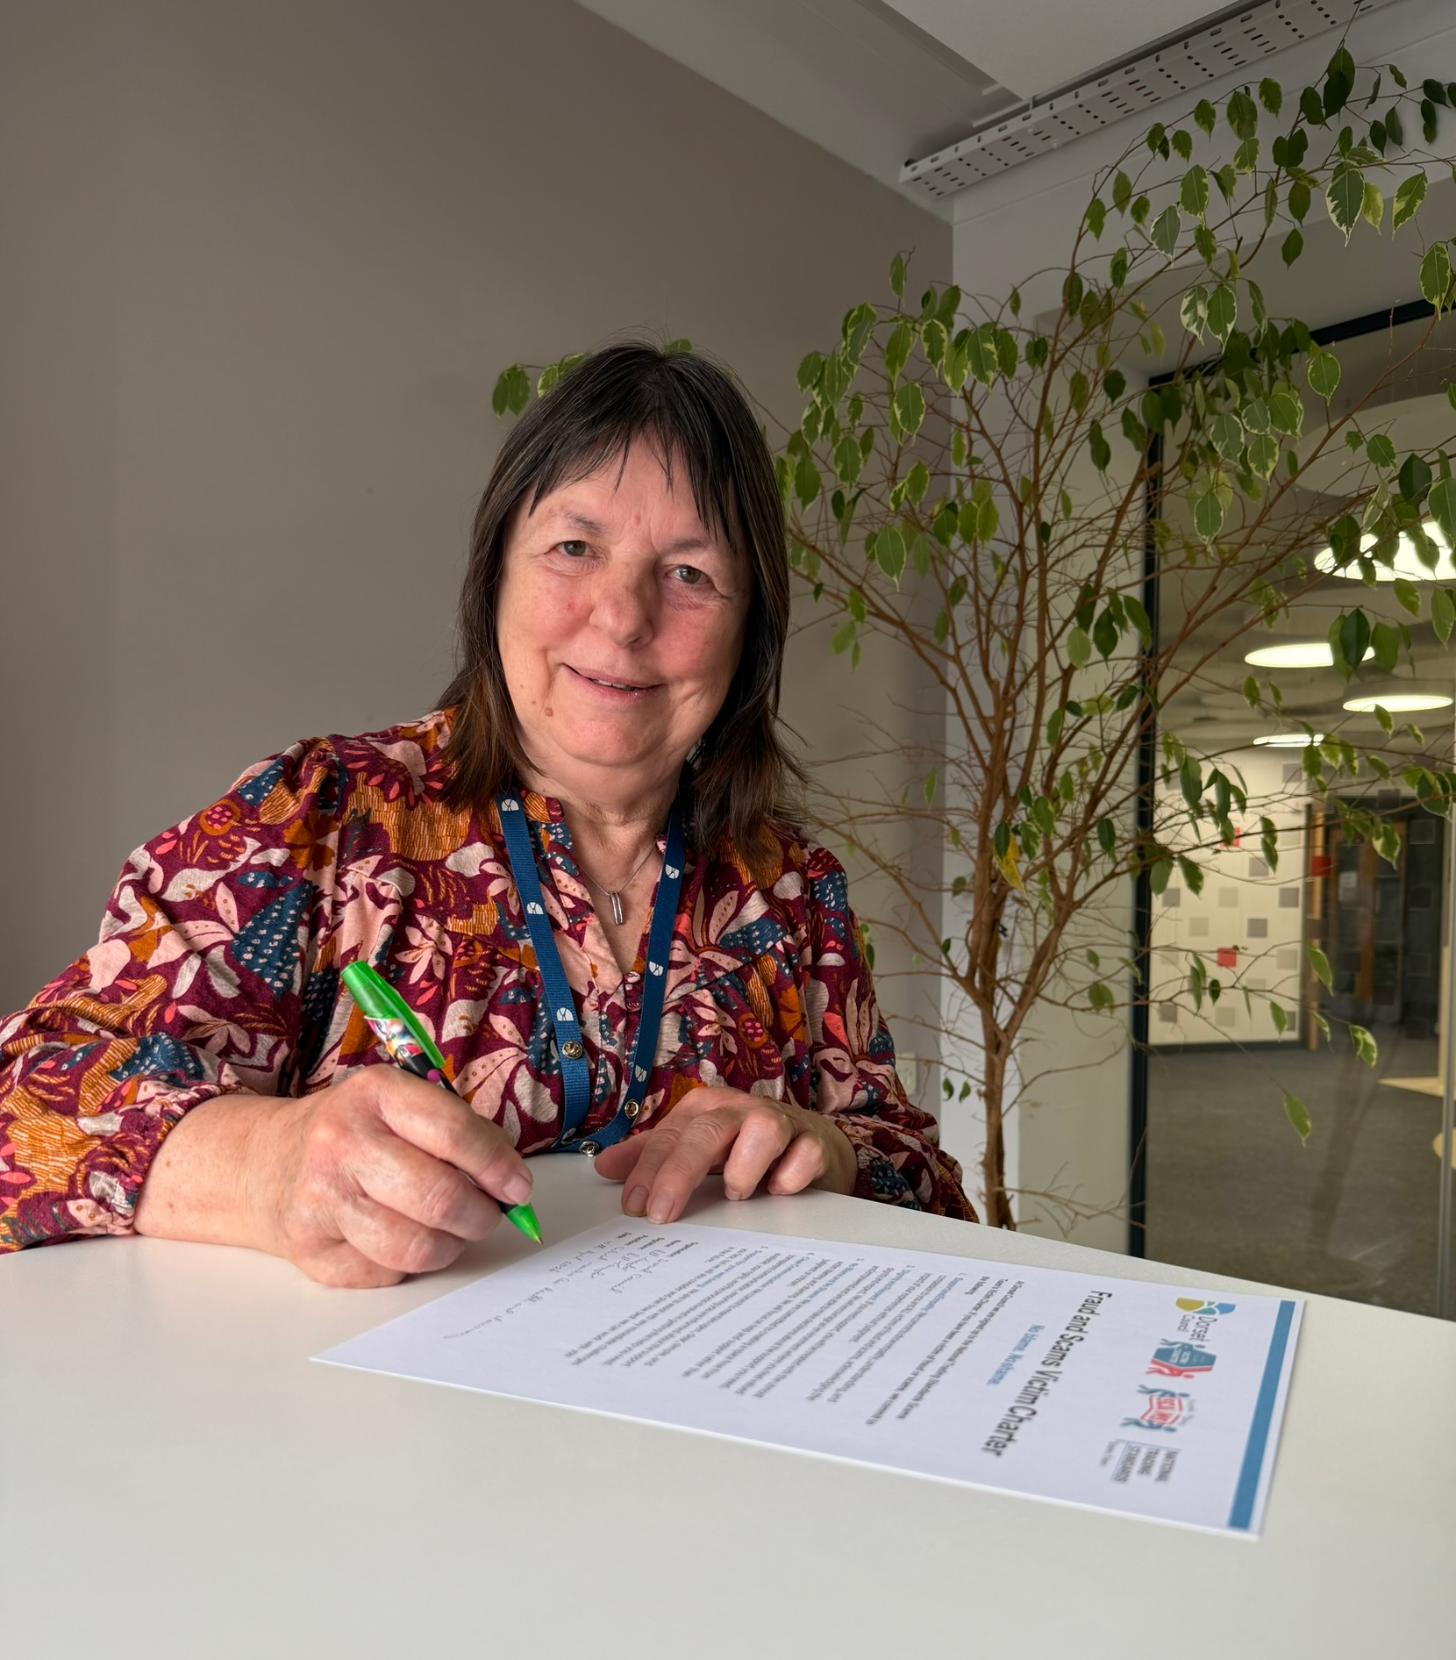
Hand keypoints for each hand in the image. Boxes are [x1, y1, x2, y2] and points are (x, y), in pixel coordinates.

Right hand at [252, 1068, 532, 1287]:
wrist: (263, 1162)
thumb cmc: (352, 1132)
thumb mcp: (397, 1103)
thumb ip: (454, 1131)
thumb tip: (512, 1184)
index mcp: (374, 1094)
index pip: (454, 1133)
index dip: (498, 1166)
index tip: (518, 1187)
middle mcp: (342, 1144)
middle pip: (438, 1196)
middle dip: (480, 1214)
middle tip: (487, 1214)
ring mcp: (322, 1201)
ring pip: (414, 1246)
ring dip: (450, 1245)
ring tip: (450, 1231)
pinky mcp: (311, 1252)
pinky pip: (386, 1274)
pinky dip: (409, 1264)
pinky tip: (402, 1239)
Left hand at [591, 1086, 856, 1223]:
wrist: (811, 1139)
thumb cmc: (743, 1144)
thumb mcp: (694, 1146)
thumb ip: (651, 1155)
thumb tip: (603, 1168)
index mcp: (704, 1109)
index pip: (669, 1136)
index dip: (648, 1170)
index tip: (634, 1206)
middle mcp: (739, 1110)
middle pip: (707, 1133)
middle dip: (680, 1173)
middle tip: (662, 1213)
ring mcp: (781, 1123)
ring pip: (762, 1132)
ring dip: (743, 1168)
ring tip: (735, 1195)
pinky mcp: (814, 1143)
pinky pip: (804, 1156)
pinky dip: (789, 1177)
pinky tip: (779, 1192)